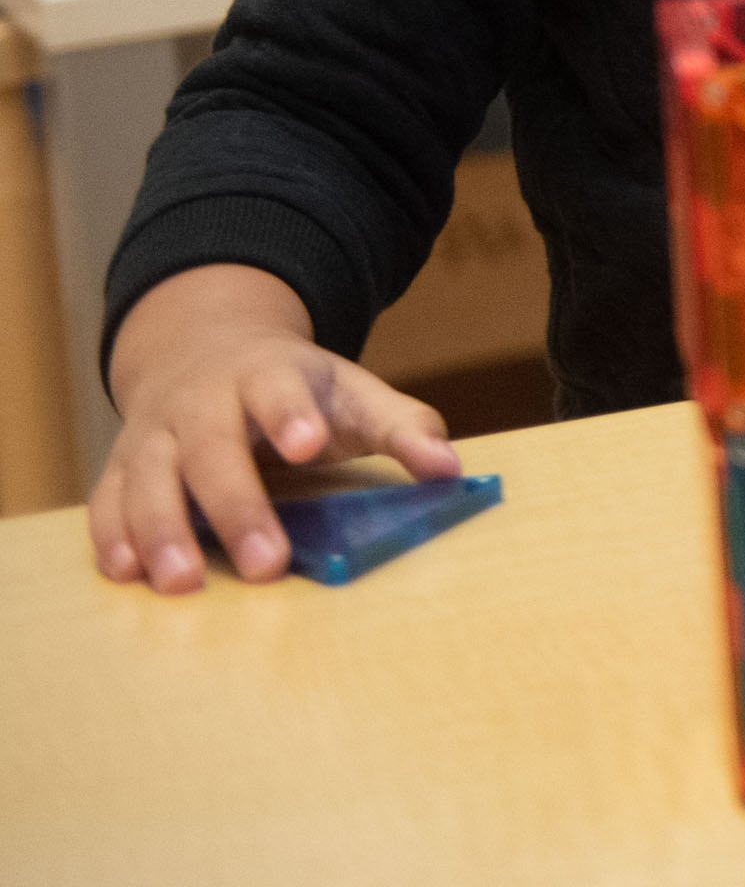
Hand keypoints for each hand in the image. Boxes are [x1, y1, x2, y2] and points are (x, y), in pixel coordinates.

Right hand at [91, 266, 458, 593]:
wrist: (206, 350)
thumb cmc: (294, 388)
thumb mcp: (351, 393)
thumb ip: (403, 427)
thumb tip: (450, 469)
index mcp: (266, 373)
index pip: (278, 389)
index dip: (290, 413)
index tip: (307, 443)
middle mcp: (201, 401)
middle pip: (211, 449)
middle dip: (236, 506)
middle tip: (264, 562)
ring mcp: (154, 433)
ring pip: (148, 479)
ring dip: (161, 531)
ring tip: (181, 581)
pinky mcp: (120, 467)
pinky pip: (107, 501)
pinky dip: (112, 536)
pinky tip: (127, 573)